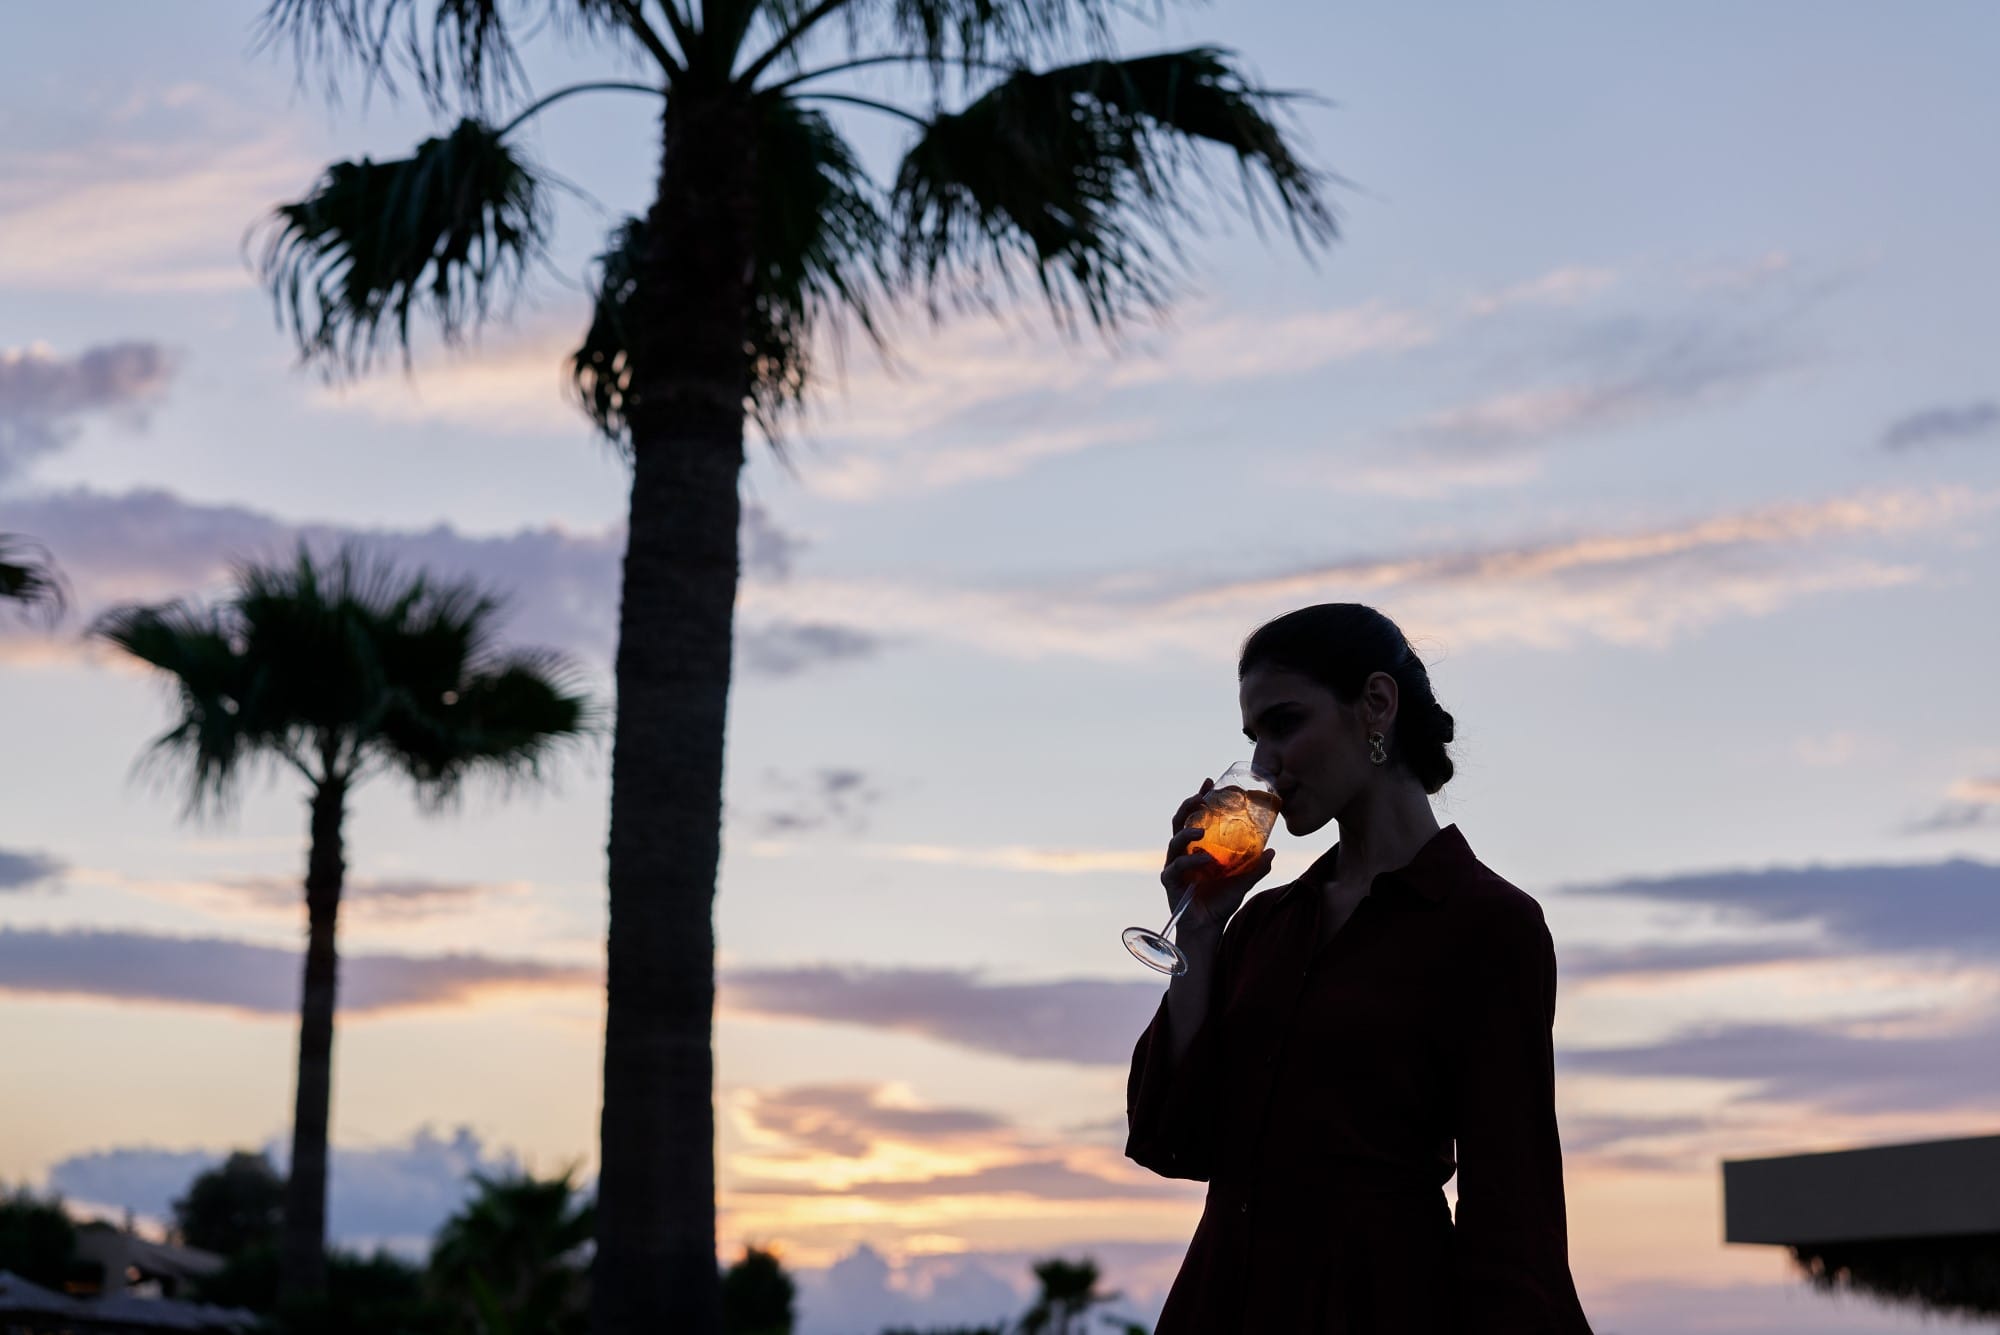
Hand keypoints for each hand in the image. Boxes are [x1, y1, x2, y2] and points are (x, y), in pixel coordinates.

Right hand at [1161, 777, 1275, 929]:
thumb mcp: (1244, 881)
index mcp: (1197, 846)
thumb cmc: (1222, 901)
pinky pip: (1177, 867)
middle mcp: (1183, 852)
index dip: (1199, 798)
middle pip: (1179, 822)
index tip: (1209, 782)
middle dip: (1188, 806)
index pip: (1195, 816)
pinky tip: (1204, 860)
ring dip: (1187, 832)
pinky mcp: (1171, 881)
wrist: (1209, 928)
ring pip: (1174, 841)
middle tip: (1201, 799)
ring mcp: (1175, 865)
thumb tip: (1272, 850)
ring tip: (1201, 830)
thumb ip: (1256, 866)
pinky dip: (1190, 861)